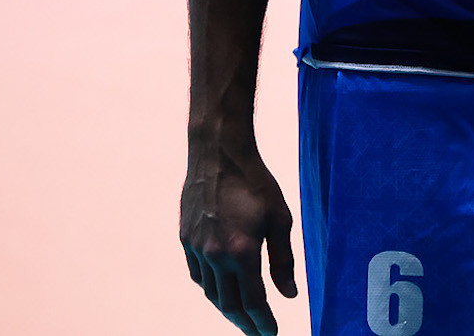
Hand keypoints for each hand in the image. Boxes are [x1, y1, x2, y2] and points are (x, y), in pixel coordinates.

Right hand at [181, 136, 297, 334]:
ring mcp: (196, 248)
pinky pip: (198, 275)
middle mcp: (215, 255)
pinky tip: (222, 290)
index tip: (271, 333)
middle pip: (228, 304)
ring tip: (242, 316)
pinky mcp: (186, 239)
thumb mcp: (280, 218)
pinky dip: (211, 289)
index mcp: (241, 251)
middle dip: (244, 323)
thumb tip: (288, 294)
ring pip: (210, 292)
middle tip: (257, 332)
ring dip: (227, 309)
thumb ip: (283, 260)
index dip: (262, 321)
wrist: (218, 155)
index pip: (252, 300)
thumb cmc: (255, 183)